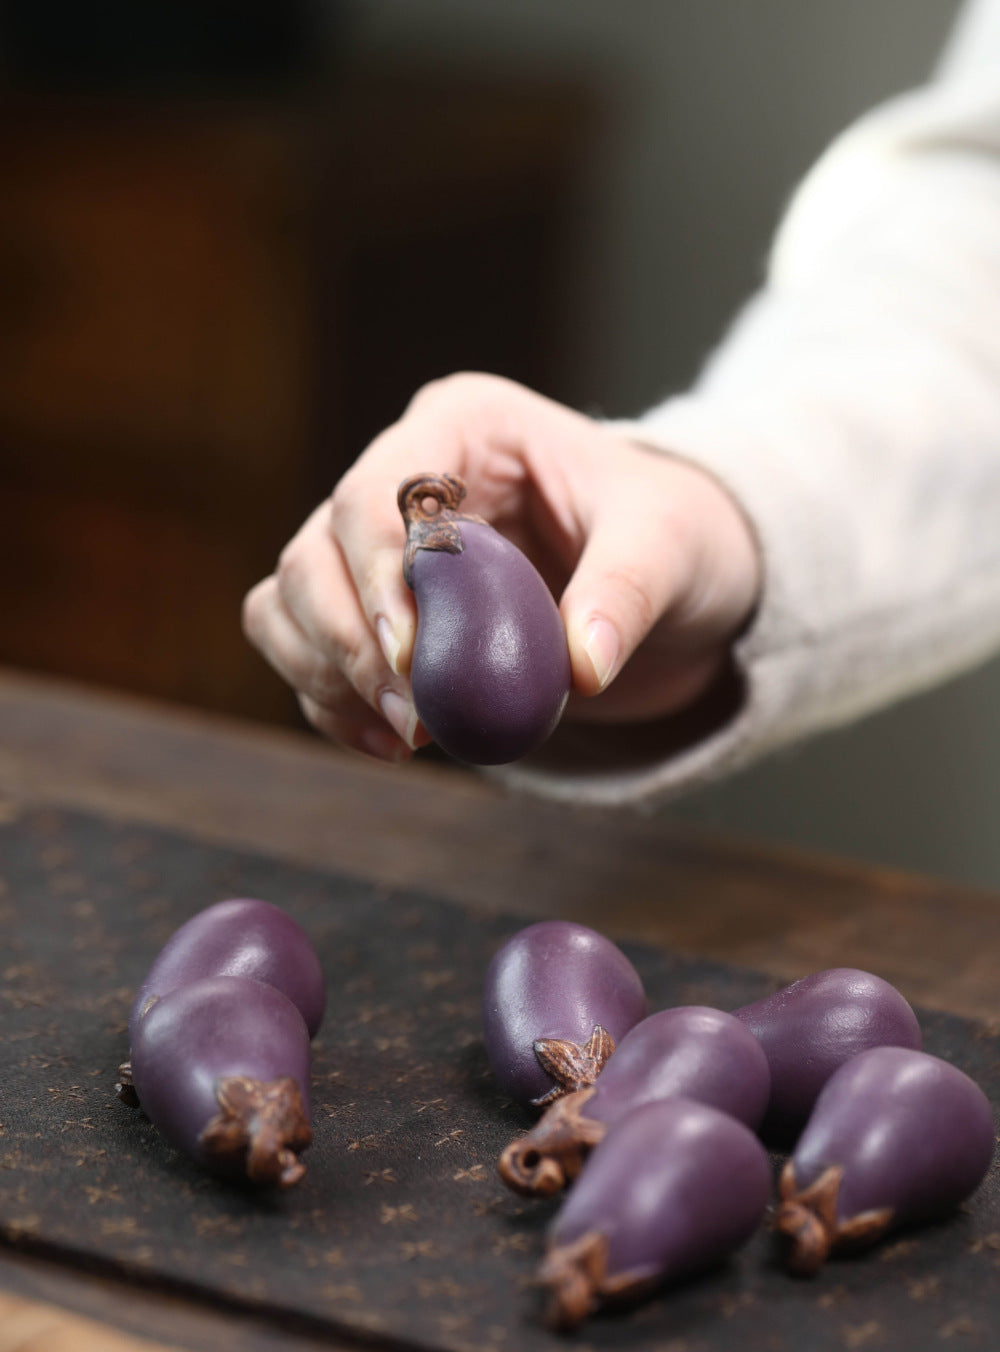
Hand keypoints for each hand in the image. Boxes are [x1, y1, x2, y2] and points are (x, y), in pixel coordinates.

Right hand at [242, 373, 761, 761]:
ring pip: (288, 601)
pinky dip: (331, 702)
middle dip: (347, 643)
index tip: (412, 663)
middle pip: (314, 552)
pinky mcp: (376, 607)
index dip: (376, 578)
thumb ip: (627, 594)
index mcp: (462, 427)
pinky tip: (393, 745)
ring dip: (326, 675)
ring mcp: (379, 544)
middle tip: (412, 719)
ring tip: (405, 734)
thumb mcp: (670, 547)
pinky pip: (307, 651)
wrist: (671, 582)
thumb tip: (581, 668)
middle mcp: (403, 475)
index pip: (375, 493)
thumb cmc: (671, 535)